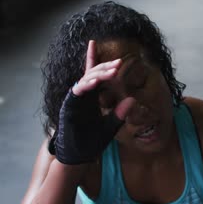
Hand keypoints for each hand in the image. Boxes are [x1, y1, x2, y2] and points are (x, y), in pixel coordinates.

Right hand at [49, 40, 134, 164]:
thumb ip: (120, 114)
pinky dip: (85, 86)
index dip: (96, 60)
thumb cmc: (92, 141)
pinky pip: (76, 93)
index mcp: (91, 97)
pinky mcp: (68, 108)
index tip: (101, 47)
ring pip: (85, 81)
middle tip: (119, 63)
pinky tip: (95, 81)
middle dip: (104, 67)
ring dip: (98, 75)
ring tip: (113, 71)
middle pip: (92, 75)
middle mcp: (81, 96)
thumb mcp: (111, 126)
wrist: (79, 156)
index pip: (94, 75)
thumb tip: (132, 100)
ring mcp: (74, 101)